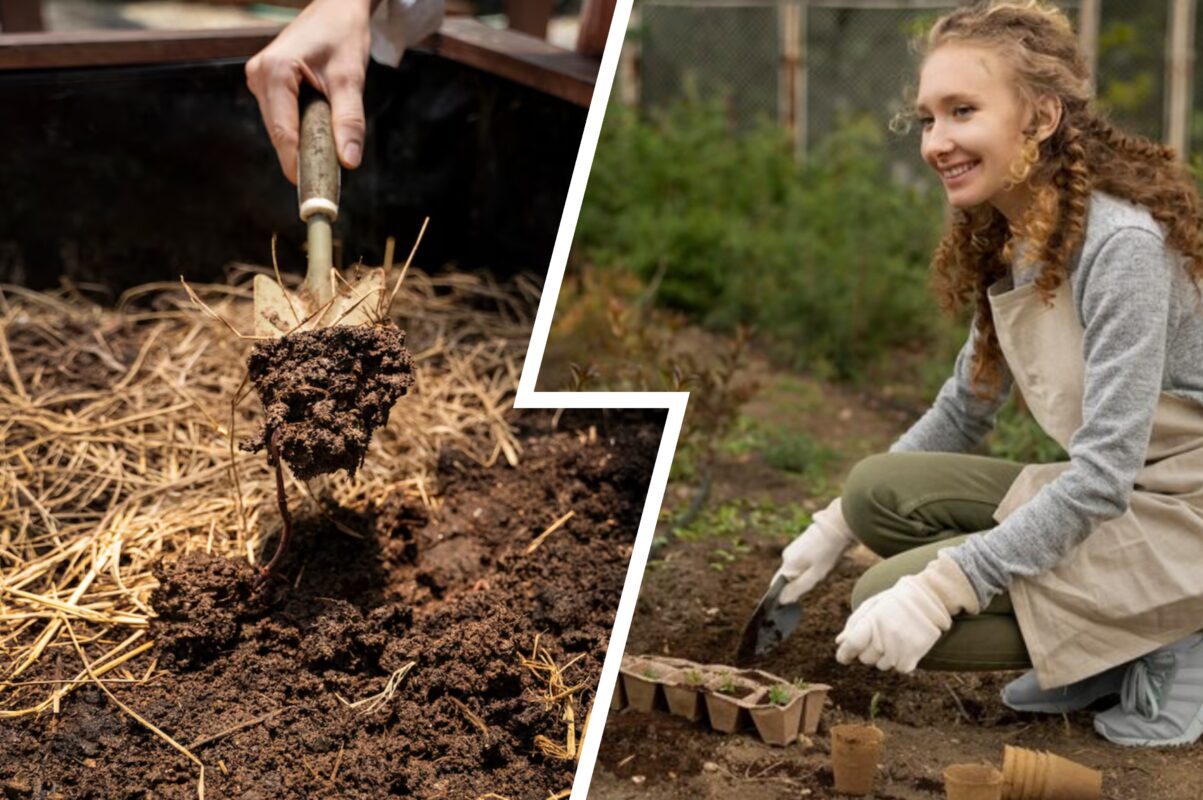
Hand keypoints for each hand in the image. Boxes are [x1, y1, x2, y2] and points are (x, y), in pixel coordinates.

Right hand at [246, 0, 373, 182]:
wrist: (336, 8)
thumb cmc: (343, 36)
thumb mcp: (351, 78)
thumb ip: (349, 120)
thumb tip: (348, 161)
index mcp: (275, 71)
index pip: (284, 132)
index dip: (297, 165)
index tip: (313, 192)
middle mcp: (258, 75)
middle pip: (280, 133)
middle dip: (303, 156)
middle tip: (328, 182)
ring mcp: (258, 79)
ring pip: (280, 128)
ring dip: (303, 143)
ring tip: (329, 154)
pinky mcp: (266, 83)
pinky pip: (282, 118)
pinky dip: (301, 130)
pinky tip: (319, 133)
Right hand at [776, 497, 856, 603]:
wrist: (837, 526)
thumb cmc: (827, 551)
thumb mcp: (815, 574)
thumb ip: (797, 588)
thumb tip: (782, 600)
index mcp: (787, 564)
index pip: (776, 585)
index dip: (780, 596)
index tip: (789, 604)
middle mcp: (787, 556)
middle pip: (786, 578)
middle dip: (796, 585)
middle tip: (814, 583)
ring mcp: (793, 549)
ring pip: (794, 569)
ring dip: (804, 575)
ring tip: (821, 569)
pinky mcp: (801, 544)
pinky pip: (800, 561)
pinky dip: (807, 567)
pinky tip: (821, 562)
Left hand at [835, 553, 978, 672]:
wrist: (929, 598)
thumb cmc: (895, 600)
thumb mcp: (872, 605)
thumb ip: (854, 624)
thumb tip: (840, 643)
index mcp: (872, 620)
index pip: (852, 645)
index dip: (844, 653)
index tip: (843, 657)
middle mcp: (886, 636)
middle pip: (865, 658)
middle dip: (868, 650)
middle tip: (879, 636)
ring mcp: (900, 647)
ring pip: (881, 665)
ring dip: (884, 656)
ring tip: (893, 639)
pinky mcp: (914, 656)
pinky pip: (899, 669)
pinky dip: (900, 662)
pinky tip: (904, 647)